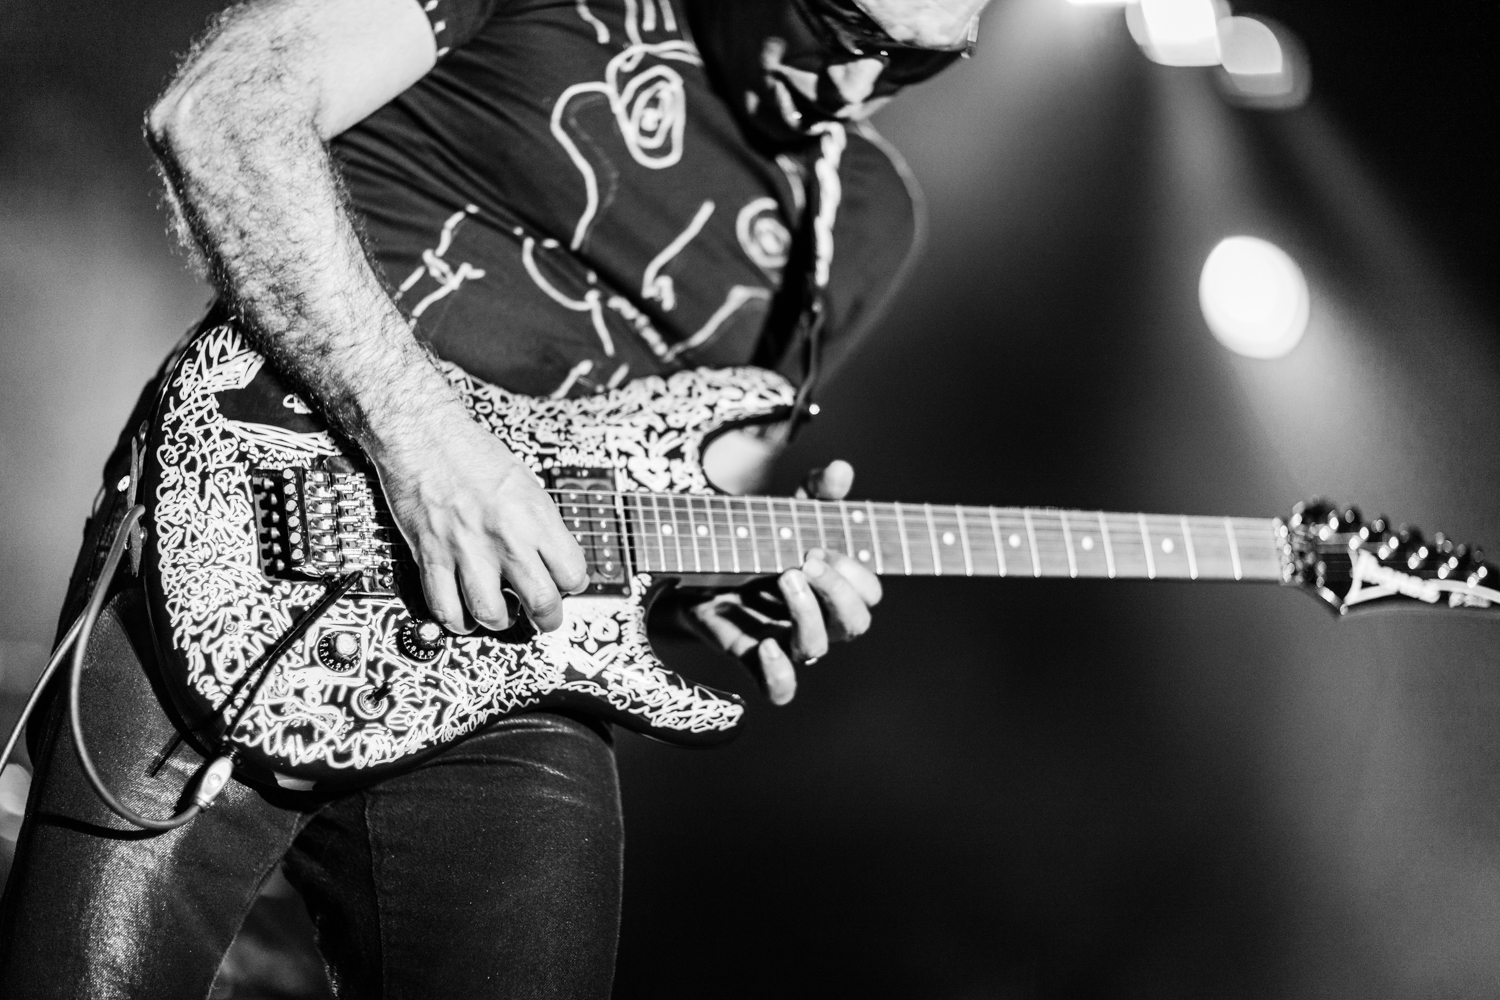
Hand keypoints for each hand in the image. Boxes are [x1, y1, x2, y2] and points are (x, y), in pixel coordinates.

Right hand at [371, 400, 587, 633]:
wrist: (424, 436)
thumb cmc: (473, 452)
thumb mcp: (527, 484)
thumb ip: (540, 524)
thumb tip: (552, 558)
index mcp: (535, 517)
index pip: (573, 573)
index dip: (573, 585)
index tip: (565, 586)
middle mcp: (506, 537)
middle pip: (542, 602)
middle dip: (548, 620)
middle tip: (545, 620)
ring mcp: (468, 550)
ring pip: (493, 615)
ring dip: (503, 623)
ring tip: (503, 617)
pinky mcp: (433, 557)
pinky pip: (446, 607)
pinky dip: (458, 621)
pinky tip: (464, 616)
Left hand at [684, 461, 881, 704]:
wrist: (695, 564)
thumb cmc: (754, 538)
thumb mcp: (787, 508)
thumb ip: (816, 490)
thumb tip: (841, 470)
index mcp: (834, 585)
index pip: (869, 593)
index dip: (855, 575)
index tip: (824, 547)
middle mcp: (818, 617)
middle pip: (855, 625)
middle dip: (837, 592)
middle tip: (807, 560)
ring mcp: (786, 639)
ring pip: (818, 649)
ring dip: (808, 615)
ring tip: (783, 577)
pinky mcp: (752, 655)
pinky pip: (779, 688)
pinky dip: (779, 675)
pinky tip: (766, 644)